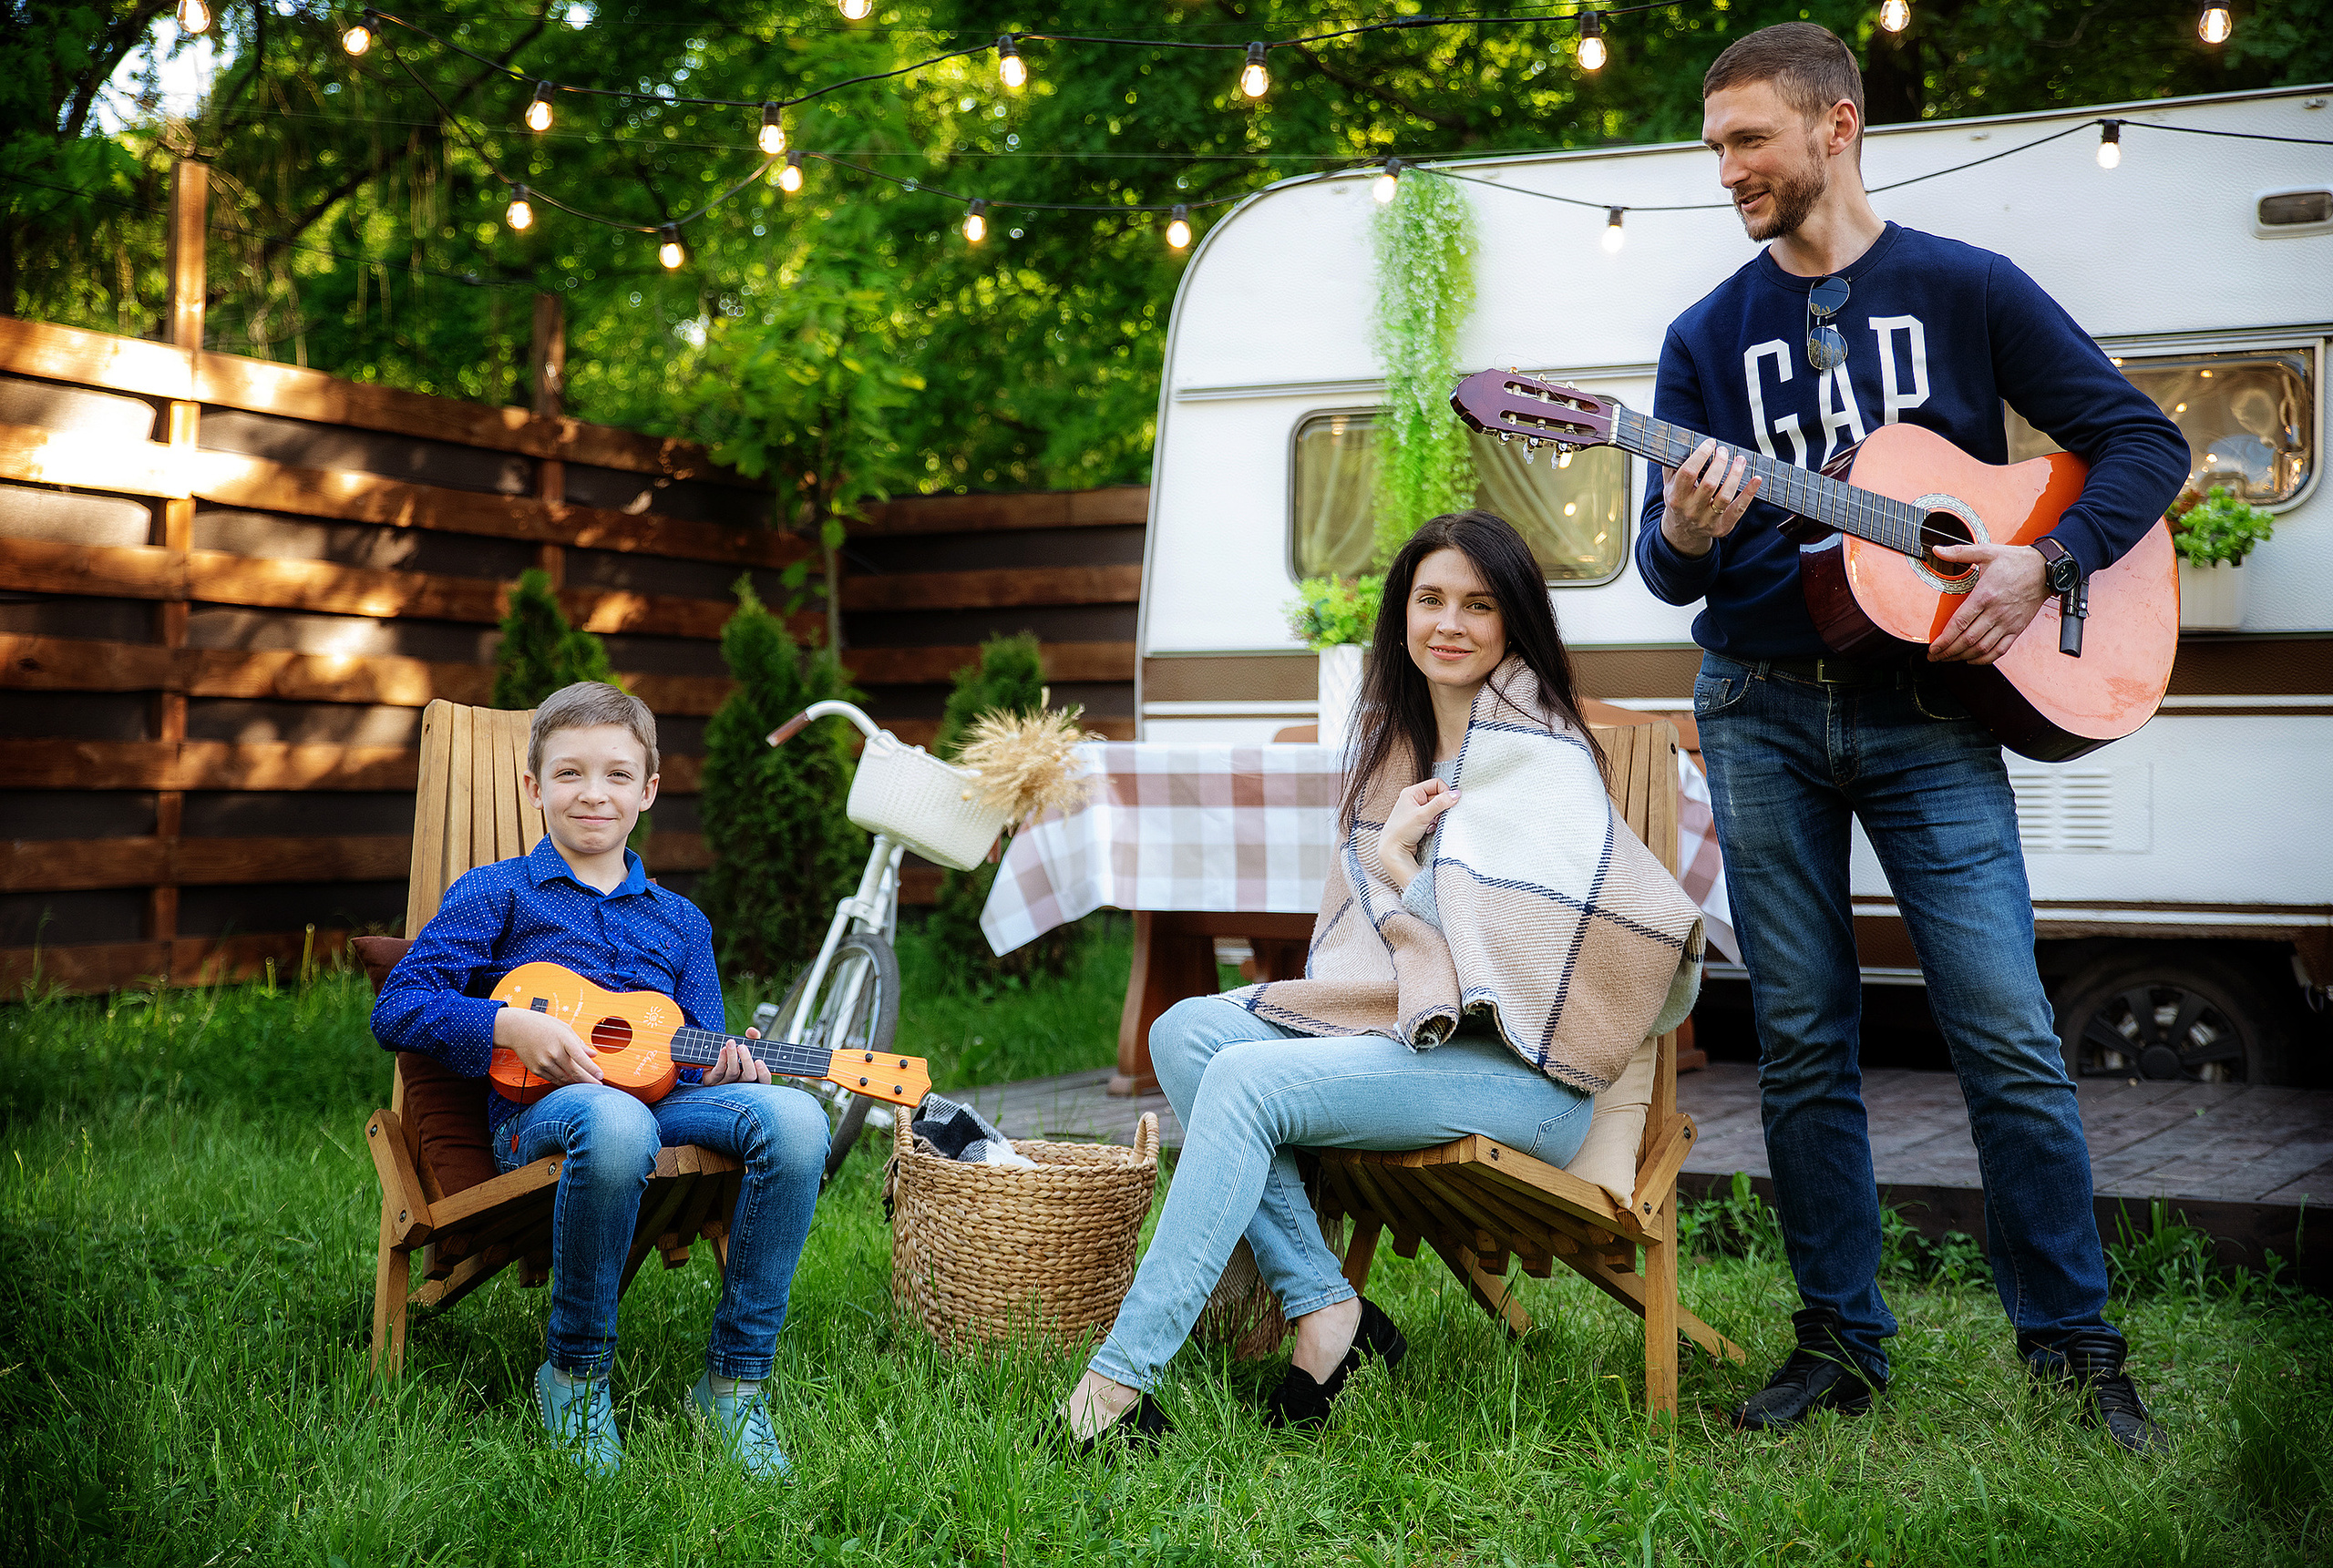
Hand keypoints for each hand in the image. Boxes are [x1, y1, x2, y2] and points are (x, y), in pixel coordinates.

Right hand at [494, 1005, 602, 1087]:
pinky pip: (554, 1080)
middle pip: (575, 1072)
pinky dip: (563, 1082)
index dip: (592, 1069)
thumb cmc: (543, 1025)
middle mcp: (554, 1052)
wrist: (517, 1029)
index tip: (601, 1076)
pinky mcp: (537, 1069)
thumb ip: (579, 1043)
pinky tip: (571, 1082)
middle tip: (598, 1086)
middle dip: (588, 1081)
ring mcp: (544, 1062)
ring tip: (587, 1085)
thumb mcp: (564, 1029)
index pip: (581, 1057)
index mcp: (564, 1040)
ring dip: (576, 1083)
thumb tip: (593, 1054)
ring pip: (565, 1078)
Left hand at [702, 1027, 772, 1086]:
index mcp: (754, 1079)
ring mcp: (727, 1084)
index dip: (763, 1073)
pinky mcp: (713, 1081)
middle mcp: (742, 1084)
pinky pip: (718, 1072)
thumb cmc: (735, 1059)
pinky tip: (723, 1050)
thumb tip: (752, 1031)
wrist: (711, 1067)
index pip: (764, 1081)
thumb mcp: (746, 1049)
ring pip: (733, 1072)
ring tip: (731, 1042)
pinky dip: (722, 1059)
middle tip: (742, 1046)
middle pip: (749, 1076)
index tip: (759, 1061)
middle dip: (746, 1061)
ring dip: (732, 1056)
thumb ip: (752, 1039)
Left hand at [1376, 776, 1459, 893]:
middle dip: (1441, 807)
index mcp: (1412, 792)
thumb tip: (1456, 794)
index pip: (1436, 784)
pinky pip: (1434, 817)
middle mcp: (1414, 799)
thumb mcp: (1423, 815)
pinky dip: (1435, 823)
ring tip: (1432, 824)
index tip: (1449, 803)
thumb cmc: (1401, 831)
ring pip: (1437, 808)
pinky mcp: (1419, 821)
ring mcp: (1416, 810)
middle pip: (1437, 796)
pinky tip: (1429, 829)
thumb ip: (1440, 803)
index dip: (1445, 792)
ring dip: (1439, 816)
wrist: (1392, 850)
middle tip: (1439, 816)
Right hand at [1660, 438, 1763, 558]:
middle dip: (1720, 462)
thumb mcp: (1669, 486)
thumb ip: (1672, 466)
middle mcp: (1690, 510)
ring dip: (1735, 474)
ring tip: (1740, 459)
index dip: (1700, 455)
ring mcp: (1707, 520)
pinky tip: (1756, 479)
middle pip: (1709, 483)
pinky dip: (1749, 493)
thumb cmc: (1678, 503)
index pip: (1688, 472)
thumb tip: (1681, 441)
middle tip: (1724, 451)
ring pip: (1725, 495)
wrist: (1682, 534)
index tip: (1710, 443)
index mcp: (1675, 497)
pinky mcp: (1722, 526)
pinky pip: (1738, 509)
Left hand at [1926, 543, 2048, 664]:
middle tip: (1935, 656)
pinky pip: (2000, 650)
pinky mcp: (2017, 628)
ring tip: (1948, 658)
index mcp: (1985, 595)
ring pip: (1982, 648)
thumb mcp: (1986, 552)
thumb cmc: (2016, 561)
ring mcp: (2008, 622)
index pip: (1960, 623)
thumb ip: (1959, 553)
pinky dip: (1985, 659)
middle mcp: (1996, 612)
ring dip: (1963, 656)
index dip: (1944, 639)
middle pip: (1968, 639)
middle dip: (1948, 651)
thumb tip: (1937, 550)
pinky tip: (1972, 659)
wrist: (2046, 568)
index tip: (1933, 647)